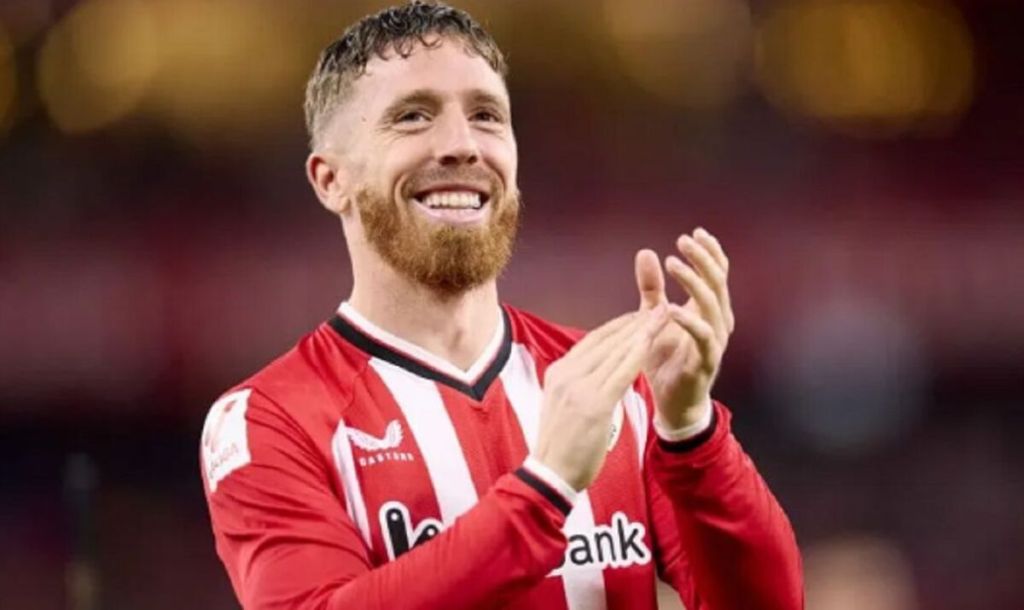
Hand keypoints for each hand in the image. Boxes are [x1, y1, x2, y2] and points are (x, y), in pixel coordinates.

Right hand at [534, 308, 668, 490]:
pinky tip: (653, 340)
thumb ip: (579, 384)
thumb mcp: (563, 405)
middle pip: (606, 339)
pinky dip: (639, 352)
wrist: (551, 474)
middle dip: (634, 321)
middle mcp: (566, 374)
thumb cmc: (562, 446)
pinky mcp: (594, 404)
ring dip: (642, 330)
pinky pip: (622, 371)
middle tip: (657, 306)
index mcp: (558, 372)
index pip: (592, 341)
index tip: (638, 316)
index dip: (618, 326)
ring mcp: (578, 387)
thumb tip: (599, 372)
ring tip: (662, 314)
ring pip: (616, 351)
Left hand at [634, 227, 733, 429]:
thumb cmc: (666, 359)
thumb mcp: (653, 317)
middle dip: (702, 259)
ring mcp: (715, 341)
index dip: (710, 252)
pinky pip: (703, 336)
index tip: (695, 232)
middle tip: (683, 241)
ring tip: (674, 264)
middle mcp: (717, 321)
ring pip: (712, 304)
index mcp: (709, 309)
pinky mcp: (706, 361)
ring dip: (693, 281)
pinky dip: (689, 321)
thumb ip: (652, 288)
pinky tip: (672, 308)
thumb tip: (645, 252)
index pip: (718, 273)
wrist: (673, 402)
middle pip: (718, 282)